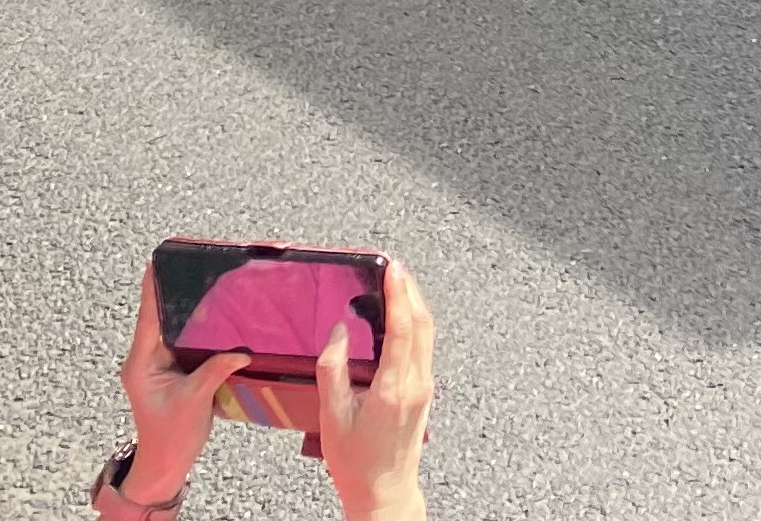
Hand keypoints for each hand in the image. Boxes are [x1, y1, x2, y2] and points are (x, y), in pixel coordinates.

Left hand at [116, 267, 246, 503]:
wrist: (165, 462)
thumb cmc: (171, 436)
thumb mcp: (194, 401)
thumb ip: (215, 371)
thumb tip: (241, 351)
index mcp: (142, 363)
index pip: (147, 318)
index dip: (151, 289)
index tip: (155, 262)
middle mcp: (146, 359)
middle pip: (159, 317)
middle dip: (172, 292)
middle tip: (188, 265)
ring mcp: (158, 364)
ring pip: (172, 328)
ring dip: (184, 310)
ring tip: (201, 283)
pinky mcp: (171, 370)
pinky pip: (182, 342)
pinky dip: (194, 328)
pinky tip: (209, 316)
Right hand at [311, 264, 434, 520]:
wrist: (383, 492)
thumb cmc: (355, 462)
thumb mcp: (332, 416)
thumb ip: (333, 370)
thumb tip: (339, 331)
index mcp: (393, 388)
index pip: (403, 328)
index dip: (399, 294)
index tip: (392, 269)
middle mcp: (416, 383)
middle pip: (422, 324)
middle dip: (410, 291)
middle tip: (394, 268)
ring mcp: (423, 387)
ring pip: (427, 334)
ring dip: (414, 305)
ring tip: (397, 284)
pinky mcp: (423, 392)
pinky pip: (424, 348)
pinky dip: (414, 324)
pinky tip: (400, 318)